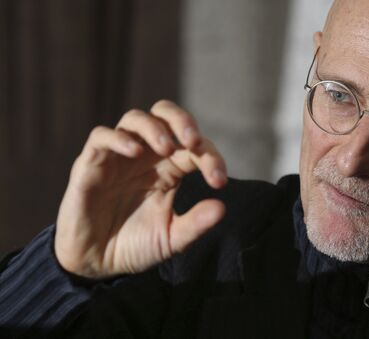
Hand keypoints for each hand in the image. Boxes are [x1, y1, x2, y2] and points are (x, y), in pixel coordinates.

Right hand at [55, 100, 226, 278]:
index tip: (220, 181)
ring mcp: (119, 157)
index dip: (211, 157)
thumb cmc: (135, 246)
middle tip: (194, 140)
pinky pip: (101, 137)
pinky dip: (119, 139)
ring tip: (167, 148)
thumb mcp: (171, 239)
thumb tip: (222, 208)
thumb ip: (196, 224)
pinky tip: (134, 151)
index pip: (194, 147)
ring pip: (135, 119)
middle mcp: (146, 155)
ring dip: (154, 128)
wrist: (96, 264)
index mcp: (170, 168)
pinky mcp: (91, 163)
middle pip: (165, 115)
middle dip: (183, 121)